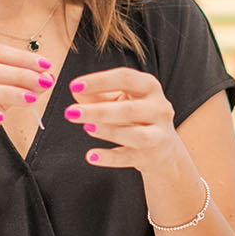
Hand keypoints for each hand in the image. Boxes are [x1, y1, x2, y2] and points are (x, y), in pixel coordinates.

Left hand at [64, 67, 184, 172]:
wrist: (164, 149)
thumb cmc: (136, 116)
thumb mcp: (119, 100)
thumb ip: (97, 95)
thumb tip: (76, 92)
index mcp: (149, 87)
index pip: (126, 78)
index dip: (100, 81)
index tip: (74, 86)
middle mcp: (159, 108)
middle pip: (129, 109)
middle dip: (98, 111)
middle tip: (70, 112)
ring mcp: (158, 134)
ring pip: (135, 135)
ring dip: (109, 131)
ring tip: (87, 127)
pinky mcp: (151, 156)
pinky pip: (129, 157)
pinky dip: (110, 157)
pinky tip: (91, 155)